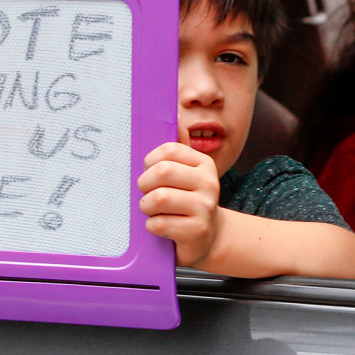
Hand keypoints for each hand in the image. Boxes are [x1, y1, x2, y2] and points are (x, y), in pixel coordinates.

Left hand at [138, 141, 222, 266]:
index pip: (169, 150)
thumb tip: (173, 117)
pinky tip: (162, 226)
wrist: (209, 237)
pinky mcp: (198, 230)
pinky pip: (159, 223)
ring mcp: (205, 207)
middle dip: (145, 184)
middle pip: (163, 171)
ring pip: (159, 198)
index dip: (151, 162)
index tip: (150, 172)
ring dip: (147, 206)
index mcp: (204, 164)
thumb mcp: (184, 176)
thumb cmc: (187, 203)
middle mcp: (209, 183)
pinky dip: (152, 226)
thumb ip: (174, 153)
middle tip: (146, 193)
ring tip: (153, 211)